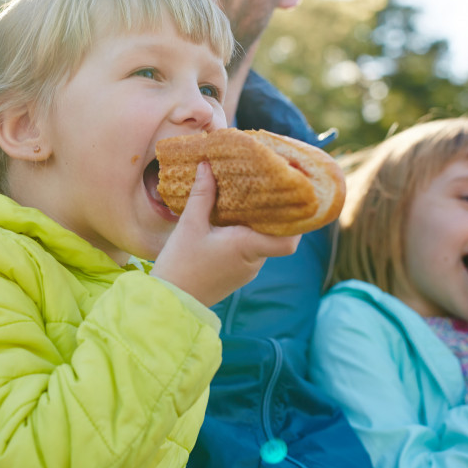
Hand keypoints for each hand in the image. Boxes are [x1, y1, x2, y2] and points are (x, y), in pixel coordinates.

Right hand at [151, 162, 299, 307]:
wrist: (170, 302)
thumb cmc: (180, 264)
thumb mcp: (190, 225)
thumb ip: (202, 194)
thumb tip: (208, 166)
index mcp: (248, 247)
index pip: (289, 240)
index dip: (296, 222)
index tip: (292, 198)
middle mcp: (254, 261)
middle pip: (275, 234)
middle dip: (272, 212)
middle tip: (265, 187)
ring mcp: (247, 271)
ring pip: (261, 241)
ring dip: (255, 223)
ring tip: (245, 197)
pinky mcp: (236, 275)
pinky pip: (249, 250)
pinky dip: (245, 234)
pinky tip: (230, 219)